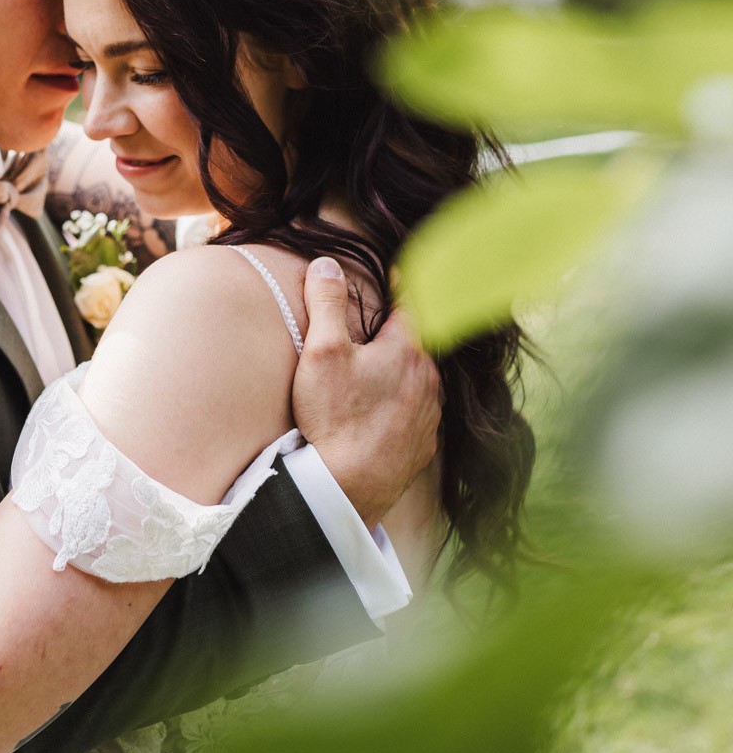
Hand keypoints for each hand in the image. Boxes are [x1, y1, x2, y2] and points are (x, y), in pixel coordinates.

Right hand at [291, 257, 440, 529]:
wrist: (347, 488)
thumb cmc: (334, 418)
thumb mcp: (321, 352)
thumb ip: (327, 304)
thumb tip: (327, 264)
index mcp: (408, 350)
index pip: (415, 303)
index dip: (406, 285)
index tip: (400, 275)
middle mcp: (428, 380)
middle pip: (420, 343)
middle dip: (404, 331)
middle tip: (386, 322)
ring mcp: (429, 415)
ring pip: (422, 379)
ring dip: (406, 369)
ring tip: (384, 368)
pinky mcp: (423, 445)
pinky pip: (419, 412)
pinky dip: (406, 403)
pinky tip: (387, 411)